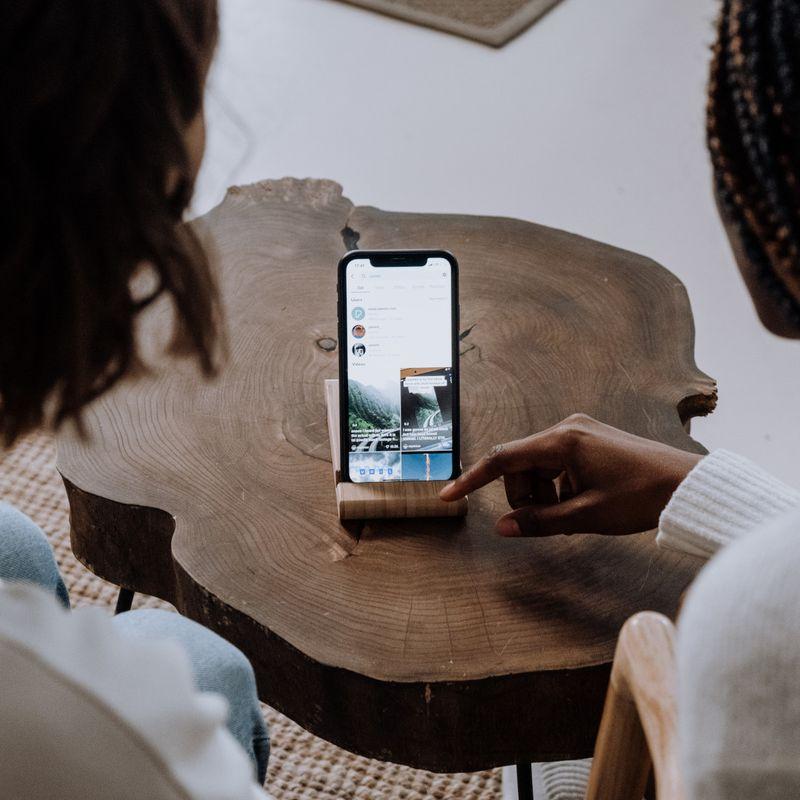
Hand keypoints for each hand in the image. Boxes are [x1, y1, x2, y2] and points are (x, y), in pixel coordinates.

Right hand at [440, 414, 701, 536]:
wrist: (687, 485)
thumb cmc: (640, 499)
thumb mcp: (586, 516)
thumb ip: (540, 521)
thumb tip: (502, 528)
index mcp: (563, 441)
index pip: (503, 459)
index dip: (472, 479)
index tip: (447, 496)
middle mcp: (566, 429)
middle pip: (520, 466)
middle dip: (525, 496)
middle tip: (551, 522)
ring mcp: (578, 432)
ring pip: (537, 467)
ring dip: (543, 494)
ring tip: (573, 515)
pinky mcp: (589, 439)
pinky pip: (556, 464)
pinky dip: (558, 486)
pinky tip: (581, 503)